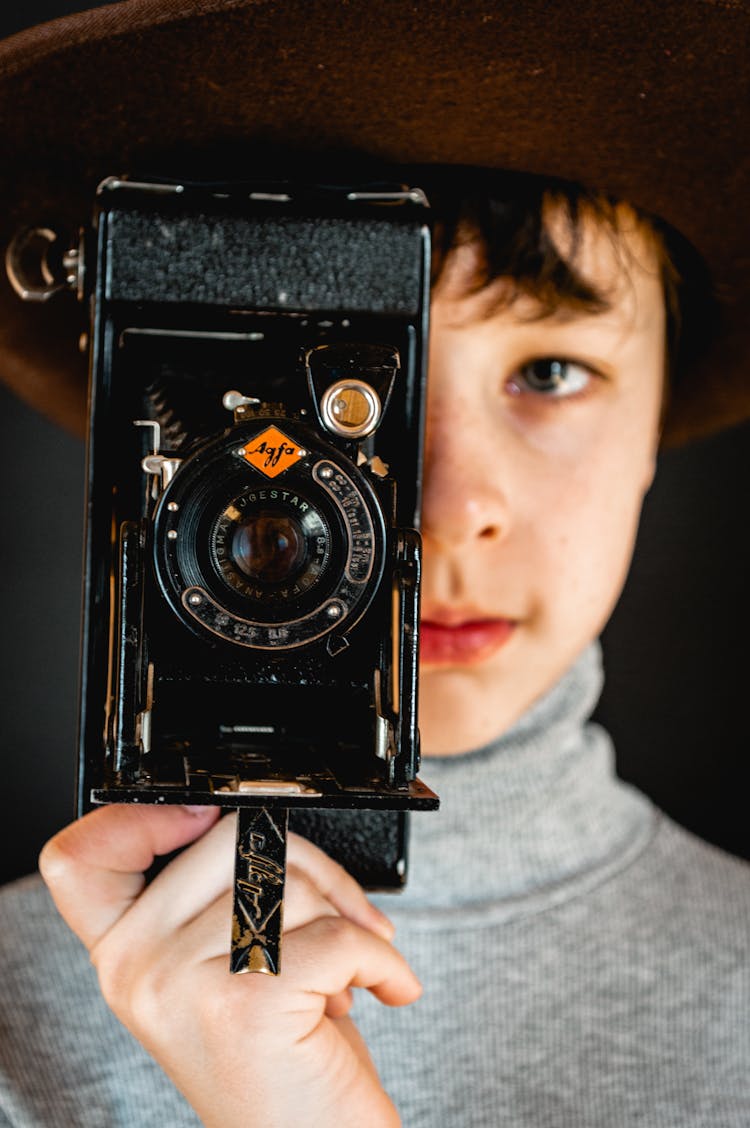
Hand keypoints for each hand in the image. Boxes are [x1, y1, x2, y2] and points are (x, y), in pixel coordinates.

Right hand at [39, 805, 420, 1126]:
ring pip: (292, 881)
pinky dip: (382, 960)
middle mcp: (136, 967)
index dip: (141, 817)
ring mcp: (183, 984)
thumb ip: (211, 896)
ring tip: (340, 974)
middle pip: (232, 836)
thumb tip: (258, 815)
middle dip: (310, 868)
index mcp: (121, 953)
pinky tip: (383, 988)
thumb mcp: (222, 971)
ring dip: (349, 920)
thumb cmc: (280, 1062)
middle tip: (336, 921)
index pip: (82, 856)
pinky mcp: (247, 1004)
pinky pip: (340, 934)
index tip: (205, 817)